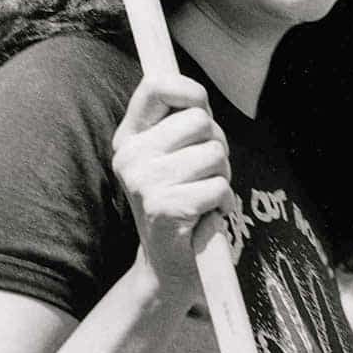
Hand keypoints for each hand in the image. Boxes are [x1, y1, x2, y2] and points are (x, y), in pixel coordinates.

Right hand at [112, 75, 232, 302]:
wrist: (169, 266)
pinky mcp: (164, 208)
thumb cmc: (183, 202)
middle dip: (216, 146)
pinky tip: (205, 217)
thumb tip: (196, 95)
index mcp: (129, 138)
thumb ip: (181, 123)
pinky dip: (223, 203)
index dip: (190, 90)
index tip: (201, 108)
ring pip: (215, 153)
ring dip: (222, 177)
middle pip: (200, 120)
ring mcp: (144, 182)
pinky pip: (219, 187)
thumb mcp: (174, 156)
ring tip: (203, 197)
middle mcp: (130, 156)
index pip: (157, 86)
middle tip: (203, 174)